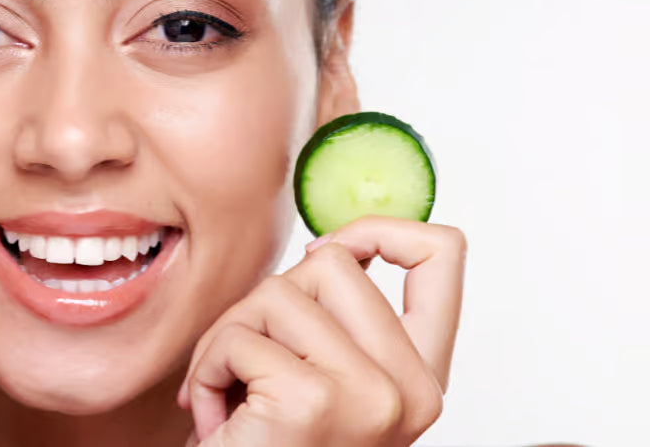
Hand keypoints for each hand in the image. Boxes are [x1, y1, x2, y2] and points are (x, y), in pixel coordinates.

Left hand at [180, 216, 465, 445]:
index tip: (329, 248)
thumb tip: (324, 248)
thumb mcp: (328, 389)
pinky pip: (237, 336)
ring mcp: (369, 396)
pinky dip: (207, 370)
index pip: (442, 257)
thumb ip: (342, 327)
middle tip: (248, 359)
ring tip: (232, 397)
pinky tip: (218, 419)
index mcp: (420, 380)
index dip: (383, 229)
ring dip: (228, 339)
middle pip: (332, 262)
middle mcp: (410, 390)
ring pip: (277, 291)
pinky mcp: (314, 401)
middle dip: (267, 299)